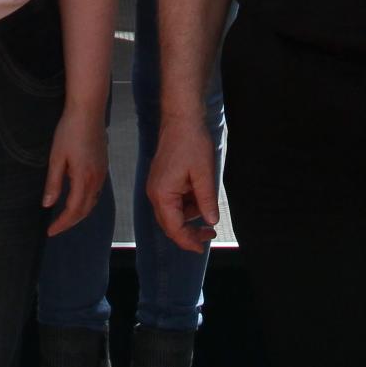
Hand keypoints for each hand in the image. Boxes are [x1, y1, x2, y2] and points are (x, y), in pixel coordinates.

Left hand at [42, 104, 109, 235]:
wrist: (88, 111)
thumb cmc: (69, 131)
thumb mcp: (56, 157)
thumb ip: (53, 183)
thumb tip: (48, 205)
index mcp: (84, 179)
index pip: (73, 210)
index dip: (62, 223)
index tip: (50, 231)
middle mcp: (96, 179)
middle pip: (85, 209)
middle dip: (71, 222)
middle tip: (56, 228)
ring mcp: (102, 173)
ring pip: (93, 201)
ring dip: (80, 213)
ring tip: (65, 217)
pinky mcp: (103, 166)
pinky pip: (96, 191)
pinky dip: (87, 201)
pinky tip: (78, 198)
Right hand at [146, 115, 221, 252]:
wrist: (181, 119)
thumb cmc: (191, 142)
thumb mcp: (204, 174)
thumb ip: (206, 201)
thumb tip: (210, 221)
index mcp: (162, 194)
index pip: (174, 228)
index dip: (188, 241)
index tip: (202, 247)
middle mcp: (155, 193)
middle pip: (169, 224)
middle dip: (188, 232)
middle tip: (208, 236)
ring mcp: (157, 186)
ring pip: (172, 213)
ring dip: (189, 217)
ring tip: (208, 212)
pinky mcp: (162, 180)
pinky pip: (173, 201)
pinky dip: (187, 205)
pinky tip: (200, 198)